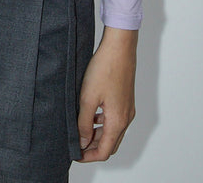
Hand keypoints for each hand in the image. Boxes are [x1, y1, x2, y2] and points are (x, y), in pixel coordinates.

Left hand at [76, 26, 136, 161]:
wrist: (119, 47)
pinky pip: (114, 119)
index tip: (75, 154)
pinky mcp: (125, 99)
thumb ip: (84, 123)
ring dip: (97, 135)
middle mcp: (126, 118)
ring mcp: (127, 108)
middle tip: (76, 144)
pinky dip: (103, 123)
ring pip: (112, 132)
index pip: (104, 151)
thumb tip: (81, 142)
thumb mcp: (88, 98)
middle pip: (110, 144)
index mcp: (118, 121)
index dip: (88, 156)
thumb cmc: (105, 69)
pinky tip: (90, 114)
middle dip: (93, 148)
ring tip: (80, 130)